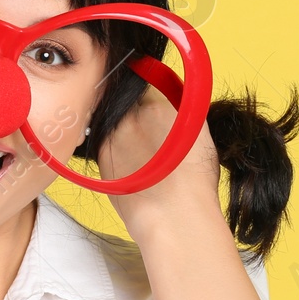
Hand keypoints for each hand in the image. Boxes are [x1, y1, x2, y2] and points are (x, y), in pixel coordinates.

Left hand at [96, 84, 223, 243]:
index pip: (145, 82)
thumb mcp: (198, 132)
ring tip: (142, 150)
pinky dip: (115, 145)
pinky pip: (105, 140)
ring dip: (123, 127)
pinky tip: (132, 162)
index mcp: (157, 105)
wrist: (172, 217)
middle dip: (135, 108)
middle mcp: (130, 116)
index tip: (152, 98)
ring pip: (113, 120)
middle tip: (149, 128)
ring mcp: (111, 136)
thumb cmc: (194, 182)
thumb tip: (171, 99)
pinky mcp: (100, 157)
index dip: (150, 91)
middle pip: (126, 100)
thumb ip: (180, 109)